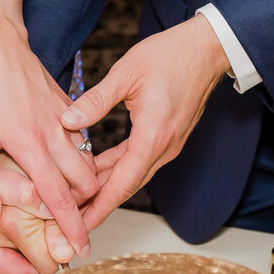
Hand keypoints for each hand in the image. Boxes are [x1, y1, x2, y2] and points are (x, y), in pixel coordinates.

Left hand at [0, 4, 97, 257]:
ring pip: (86, 159)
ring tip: (74, 205)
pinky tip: (65, 164)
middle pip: (84, 181)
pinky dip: (80, 157)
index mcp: (32, 144)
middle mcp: (54, 132)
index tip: (80, 251)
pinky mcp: (63, 102)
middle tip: (78, 234)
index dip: (72, 227)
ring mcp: (62, 115)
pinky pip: (80, 136)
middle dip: (87, 209)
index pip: (59, 197)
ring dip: (85, 183)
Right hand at [0, 105, 42, 273]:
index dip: (44, 265)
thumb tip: (54, 207)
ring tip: (33, 217)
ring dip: (8, 238)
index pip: (16, 273)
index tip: (64, 252)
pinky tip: (1, 207)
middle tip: (53, 231)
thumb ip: (22, 191)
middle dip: (28, 249)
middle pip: (2, 262)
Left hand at [60, 17, 228, 231]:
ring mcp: (168, 143)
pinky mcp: (168, 136)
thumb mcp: (127, 73)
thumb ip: (96, 100)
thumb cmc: (170, 55)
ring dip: (106, 186)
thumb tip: (67, 121)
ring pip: (132, 173)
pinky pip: (139, 160)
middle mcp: (163, 147)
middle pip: (126, 186)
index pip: (122, 184)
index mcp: (153, 136)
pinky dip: (118, 167)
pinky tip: (97, 167)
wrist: (206, 48)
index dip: (99, 206)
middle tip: (69, 217)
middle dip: (98, 204)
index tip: (80, 226)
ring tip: (77, 196)